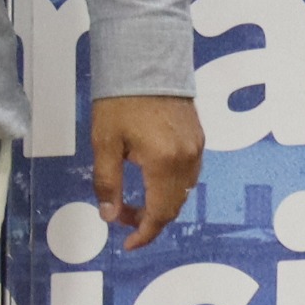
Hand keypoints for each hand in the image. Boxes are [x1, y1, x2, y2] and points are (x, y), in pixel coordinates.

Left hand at [92, 93, 202, 250]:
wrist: (144, 60)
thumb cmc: (120, 100)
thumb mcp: (105, 143)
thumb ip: (107, 182)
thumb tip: (109, 216)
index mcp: (164, 163)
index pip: (160, 213)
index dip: (144, 234)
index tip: (128, 244)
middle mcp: (187, 158)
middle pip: (175, 206)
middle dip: (150, 220)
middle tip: (122, 217)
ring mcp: (197, 147)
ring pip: (184, 191)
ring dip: (162, 203)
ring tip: (134, 200)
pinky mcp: (199, 136)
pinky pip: (190, 173)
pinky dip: (172, 186)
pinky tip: (152, 180)